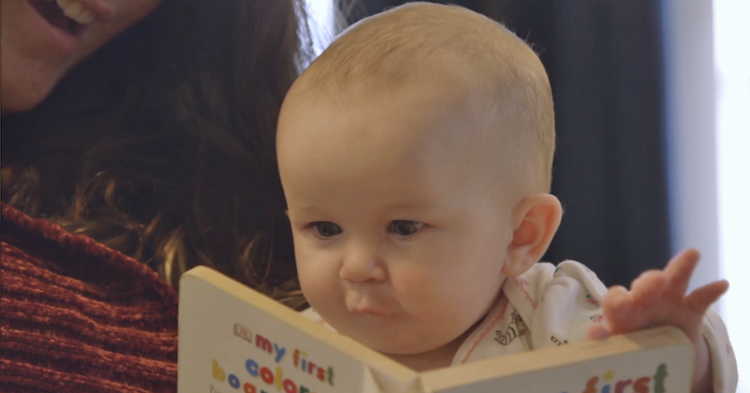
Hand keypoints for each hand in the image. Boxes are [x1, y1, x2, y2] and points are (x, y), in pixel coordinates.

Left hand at [586, 249, 727, 392]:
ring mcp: (668, 303)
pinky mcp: (690, 311)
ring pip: (674, 281)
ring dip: (680, 268)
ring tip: (691, 255)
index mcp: (623, 312)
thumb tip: (595, 332)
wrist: (657, 356)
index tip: (624, 301)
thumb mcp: (617, 347)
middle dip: (649, 282)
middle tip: (657, 281)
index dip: (618, 298)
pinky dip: (711, 291)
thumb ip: (606, 340)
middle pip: (644, 285)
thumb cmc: (630, 347)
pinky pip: (701, 299)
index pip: (616, 299)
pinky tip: (721, 284)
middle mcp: (644, 301)